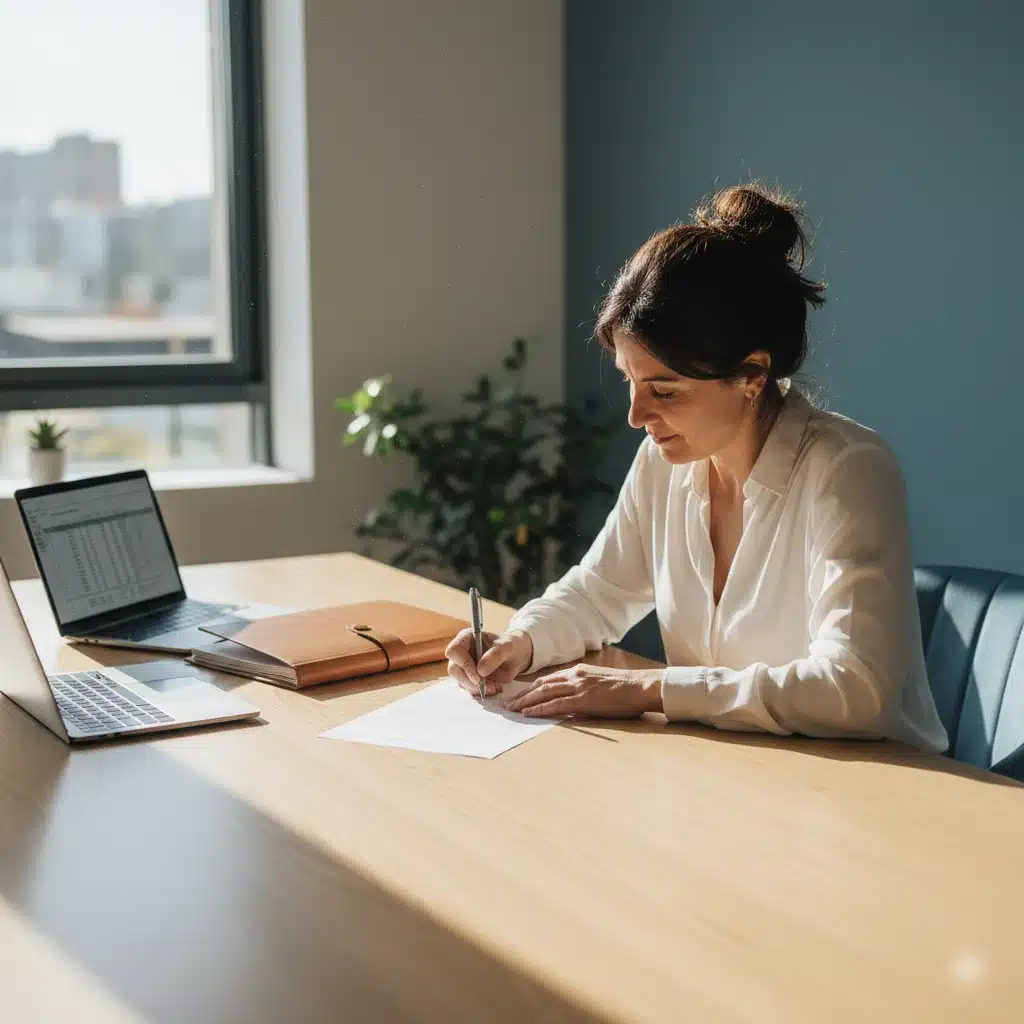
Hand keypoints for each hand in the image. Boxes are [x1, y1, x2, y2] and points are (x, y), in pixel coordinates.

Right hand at [445, 628, 533, 696]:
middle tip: (487, 686)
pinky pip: (468, 688)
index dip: (463, 664)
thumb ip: (495, 655)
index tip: (478, 676)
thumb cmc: (510, 646)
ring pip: (460, 681)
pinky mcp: (469, 677)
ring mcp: (464, 666)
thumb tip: (480, 670)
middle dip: (469, 680)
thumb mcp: (507, 647)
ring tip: (494, 687)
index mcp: (466, 638)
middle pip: (454, 669)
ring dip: (476, 688)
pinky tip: (493, 688)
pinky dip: (480, 692)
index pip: (454, 651)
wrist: (516, 656)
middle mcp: (462, 652)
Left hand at [504, 663, 662, 717]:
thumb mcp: (600, 685)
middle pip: (541, 684)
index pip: (549, 679)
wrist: (641, 686)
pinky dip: (539, 708)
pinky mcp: (582, 699)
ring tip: (512, 709)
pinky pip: (555, 704)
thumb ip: (584, 691)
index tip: (520, 695)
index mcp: (579, 671)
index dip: (532, 688)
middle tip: (508, 704)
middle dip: (523, 695)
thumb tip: (572, 705)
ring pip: (543, 692)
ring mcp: (578, 686)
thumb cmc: (626, 689)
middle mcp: (575, 675)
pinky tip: (528, 713)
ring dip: (525, 701)